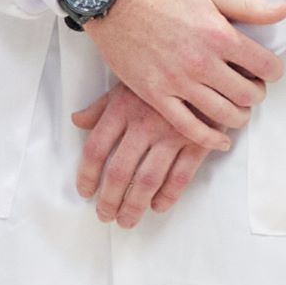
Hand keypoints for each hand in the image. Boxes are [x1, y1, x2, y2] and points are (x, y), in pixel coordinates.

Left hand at [73, 82, 211, 225]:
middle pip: (119, 172)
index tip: (85, 191)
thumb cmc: (164, 73)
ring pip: (148, 180)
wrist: (208, 65)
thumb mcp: (128, 83)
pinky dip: (168, 196)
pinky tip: (158, 206)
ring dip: (135, 205)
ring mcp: (172, 134)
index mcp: (122, 108)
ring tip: (127, 219)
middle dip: (109, 200)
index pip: (96, 148)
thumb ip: (102, 106)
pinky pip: (180, 177)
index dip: (87, 175)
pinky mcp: (197, 142)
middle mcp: (144, 124)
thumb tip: (78, 121)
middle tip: (105, 214)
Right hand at [86, 0, 285, 150]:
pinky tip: (220, 140)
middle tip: (251, 89)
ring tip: (238, 109)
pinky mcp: (157, 96)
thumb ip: (248, 7)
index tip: (268, 70)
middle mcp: (203, 63)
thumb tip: (283, 12)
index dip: (273, 71)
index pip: (266, 66)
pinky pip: (190, 128)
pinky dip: (210, 139)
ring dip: (239, 116)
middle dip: (257, 94)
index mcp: (220, 35)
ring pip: (224, 115)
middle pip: (249, 95)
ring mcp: (179, 83)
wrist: (114, 3)